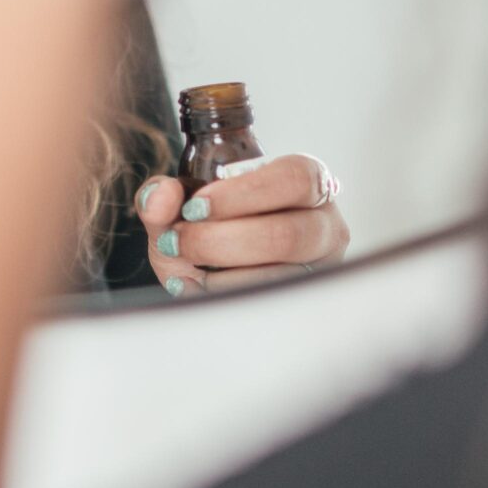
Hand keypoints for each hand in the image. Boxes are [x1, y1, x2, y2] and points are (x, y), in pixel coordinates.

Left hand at [133, 153, 351, 295]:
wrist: (217, 267)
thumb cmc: (212, 226)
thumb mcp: (181, 208)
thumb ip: (162, 196)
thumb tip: (162, 195)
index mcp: (307, 181)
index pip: (294, 178)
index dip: (243, 194)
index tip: (195, 207)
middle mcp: (325, 224)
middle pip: (289, 234)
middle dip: (221, 241)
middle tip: (178, 241)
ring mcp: (322, 270)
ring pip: (280, 278)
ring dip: (220, 275)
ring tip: (184, 266)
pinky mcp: (307, 304)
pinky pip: (269, 309)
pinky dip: (223, 298)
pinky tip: (195, 287)